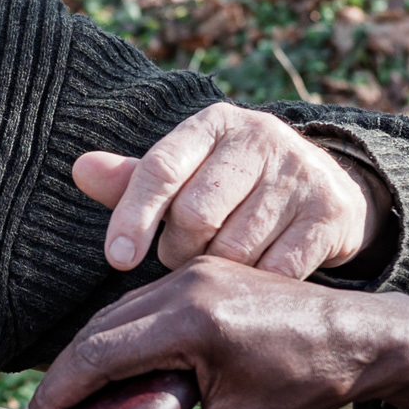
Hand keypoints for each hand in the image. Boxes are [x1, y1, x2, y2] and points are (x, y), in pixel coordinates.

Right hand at [7, 257, 408, 408]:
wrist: (363, 336)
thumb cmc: (309, 381)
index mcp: (193, 321)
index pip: (98, 355)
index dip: (56, 393)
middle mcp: (185, 285)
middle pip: (97, 330)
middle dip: (63, 377)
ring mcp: (194, 271)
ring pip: (115, 314)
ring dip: (89, 356)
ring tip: (71, 402)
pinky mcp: (203, 272)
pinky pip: (142, 305)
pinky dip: (119, 338)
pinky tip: (114, 372)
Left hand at [81, 104, 382, 278]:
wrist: (326, 189)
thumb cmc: (233, 185)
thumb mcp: (186, 172)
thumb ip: (134, 179)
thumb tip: (79, 169)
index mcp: (214, 123)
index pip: (161, 168)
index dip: (133, 216)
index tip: (117, 258)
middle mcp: (260, 138)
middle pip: (196, 214)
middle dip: (179, 249)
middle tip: (183, 257)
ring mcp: (299, 173)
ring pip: (235, 247)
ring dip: (217, 272)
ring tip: (217, 266)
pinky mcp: (328, 210)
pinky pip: (277, 268)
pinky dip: (256, 285)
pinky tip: (252, 283)